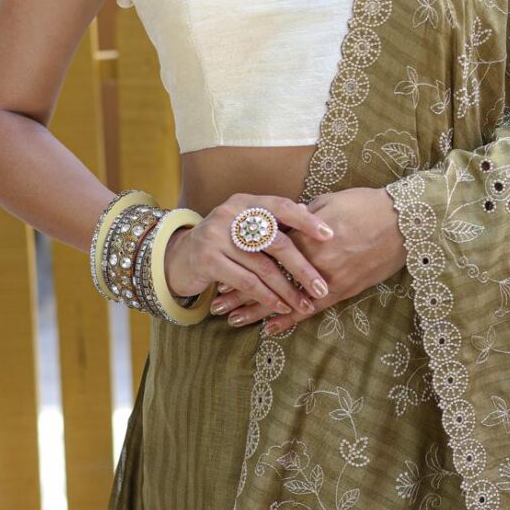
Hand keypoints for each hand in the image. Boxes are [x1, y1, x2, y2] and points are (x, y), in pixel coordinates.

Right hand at [164, 193, 334, 318]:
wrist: (179, 257)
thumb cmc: (224, 242)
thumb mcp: (246, 225)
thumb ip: (273, 220)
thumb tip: (310, 211)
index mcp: (245, 202)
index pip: (281, 206)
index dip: (306, 221)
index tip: (330, 235)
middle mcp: (230, 214)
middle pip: (276, 242)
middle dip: (303, 267)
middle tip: (322, 287)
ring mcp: (216, 237)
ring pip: (263, 267)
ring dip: (287, 289)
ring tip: (305, 304)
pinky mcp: (208, 260)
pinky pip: (246, 282)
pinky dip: (267, 297)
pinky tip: (281, 307)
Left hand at [211, 187, 407, 332]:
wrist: (404, 222)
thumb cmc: (366, 205)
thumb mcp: (327, 203)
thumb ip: (298, 217)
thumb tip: (276, 222)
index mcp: (304, 235)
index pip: (263, 253)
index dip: (240, 264)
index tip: (219, 272)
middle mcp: (312, 261)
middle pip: (267, 279)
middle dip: (240, 292)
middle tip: (216, 303)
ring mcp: (327, 279)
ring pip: (285, 298)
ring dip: (258, 310)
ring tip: (232, 320)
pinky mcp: (343, 290)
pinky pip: (311, 310)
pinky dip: (290, 320)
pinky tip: (270, 330)